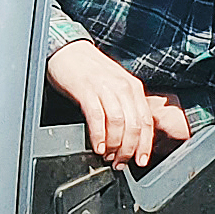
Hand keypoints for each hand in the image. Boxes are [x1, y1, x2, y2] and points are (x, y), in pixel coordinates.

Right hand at [44, 39, 193, 168]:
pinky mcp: (87, 90)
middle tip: (121, 163)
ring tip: (108, 157)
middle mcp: (123, 87)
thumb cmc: (90, 70)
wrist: (68, 50)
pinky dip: (99, 135)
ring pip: (118, 124)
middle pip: (134, 126)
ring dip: (115, 146)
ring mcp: (105, 88)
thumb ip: (124, 106)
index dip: (145, 145)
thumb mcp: (114, 86)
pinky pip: (97, 118)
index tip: (141, 160)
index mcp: (133, 87)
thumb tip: (128, 135)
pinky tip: (97, 146)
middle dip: (129, 150)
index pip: (146, 121)